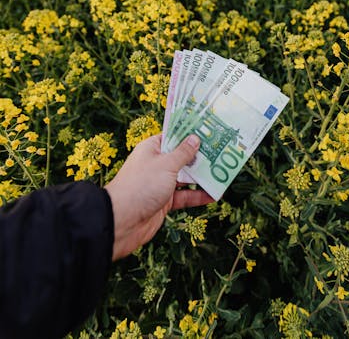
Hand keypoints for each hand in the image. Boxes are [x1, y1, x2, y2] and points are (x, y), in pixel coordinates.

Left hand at [104, 134, 212, 259]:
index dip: (189, 133)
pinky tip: (214, 195)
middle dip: (200, 156)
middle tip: (222, 151)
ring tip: (223, 172)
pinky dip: (198, 196)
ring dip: (202, 177)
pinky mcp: (164, 202)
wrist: (121, 222)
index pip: (173, 136)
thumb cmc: (141, 186)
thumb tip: (195, 139)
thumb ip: (183, 153)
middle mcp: (156, 164)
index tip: (208, 130)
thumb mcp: (166, 165)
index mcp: (152, 148)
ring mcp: (160, 183)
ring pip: (185, 177)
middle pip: (182, 157)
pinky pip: (185, 196)